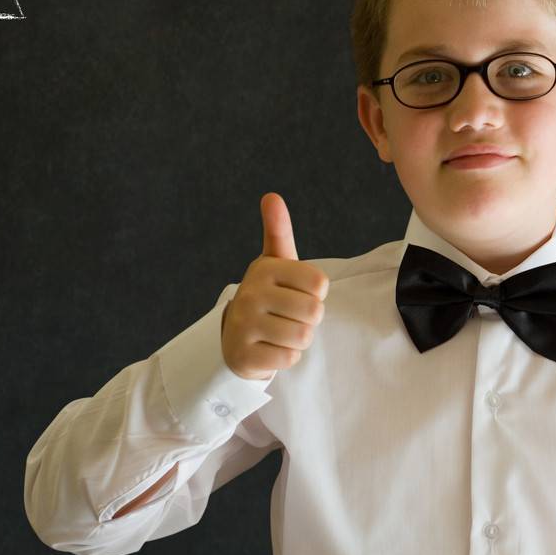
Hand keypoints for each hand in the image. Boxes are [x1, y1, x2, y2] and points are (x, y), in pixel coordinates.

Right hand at [219, 192, 329, 380]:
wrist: (235, 337)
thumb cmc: (267, 294)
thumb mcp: (276, 262)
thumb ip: (278, 230)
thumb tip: (271, 196)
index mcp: (265, 268)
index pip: (320, 284)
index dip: (316, 293)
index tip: (296, 292)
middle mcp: (251, 293)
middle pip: (314, 312)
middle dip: (308, 318)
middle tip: (288, 315)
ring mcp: (245, 325)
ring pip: (303, 336)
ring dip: (299, 339)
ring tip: (281, 331)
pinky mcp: (244, 355)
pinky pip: (289, 358)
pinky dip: (286, 357)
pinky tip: (271, 348)